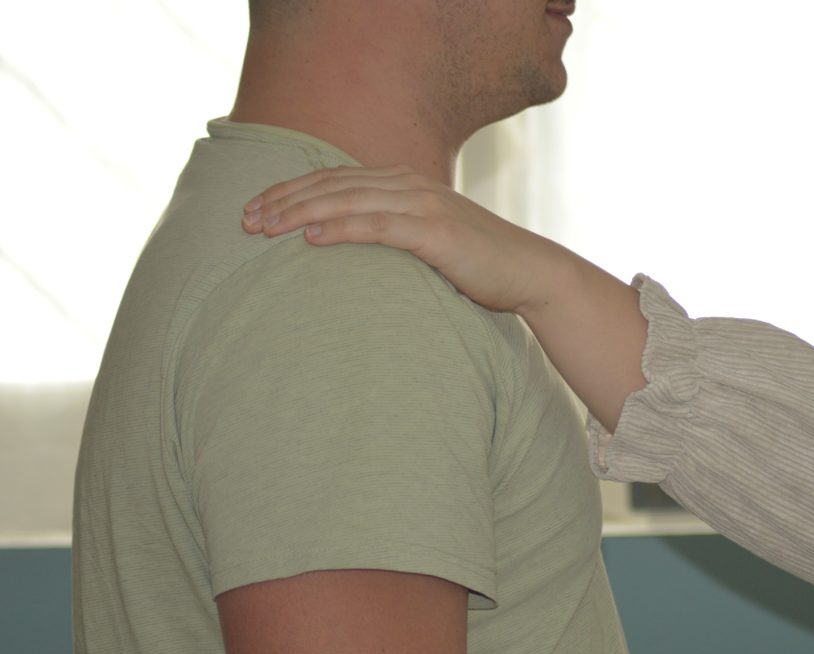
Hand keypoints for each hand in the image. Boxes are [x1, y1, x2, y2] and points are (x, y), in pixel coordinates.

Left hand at [242, 166, 569, 314]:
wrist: (529, 272)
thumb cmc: (477, 264)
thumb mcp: (428, 242)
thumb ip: (393, 235)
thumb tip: (352, 253)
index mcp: (404, 183)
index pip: (335, 180)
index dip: (291, 191)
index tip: (255, 209)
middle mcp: (409, 185)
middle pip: (332, 186)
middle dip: (283, 201)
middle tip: (244, 221)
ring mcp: (422, 205)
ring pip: (347, 201)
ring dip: (300, 213)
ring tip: (264, 228)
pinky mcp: (434, 232)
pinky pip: (378, 226)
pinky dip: (341, 228)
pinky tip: (311, 239)